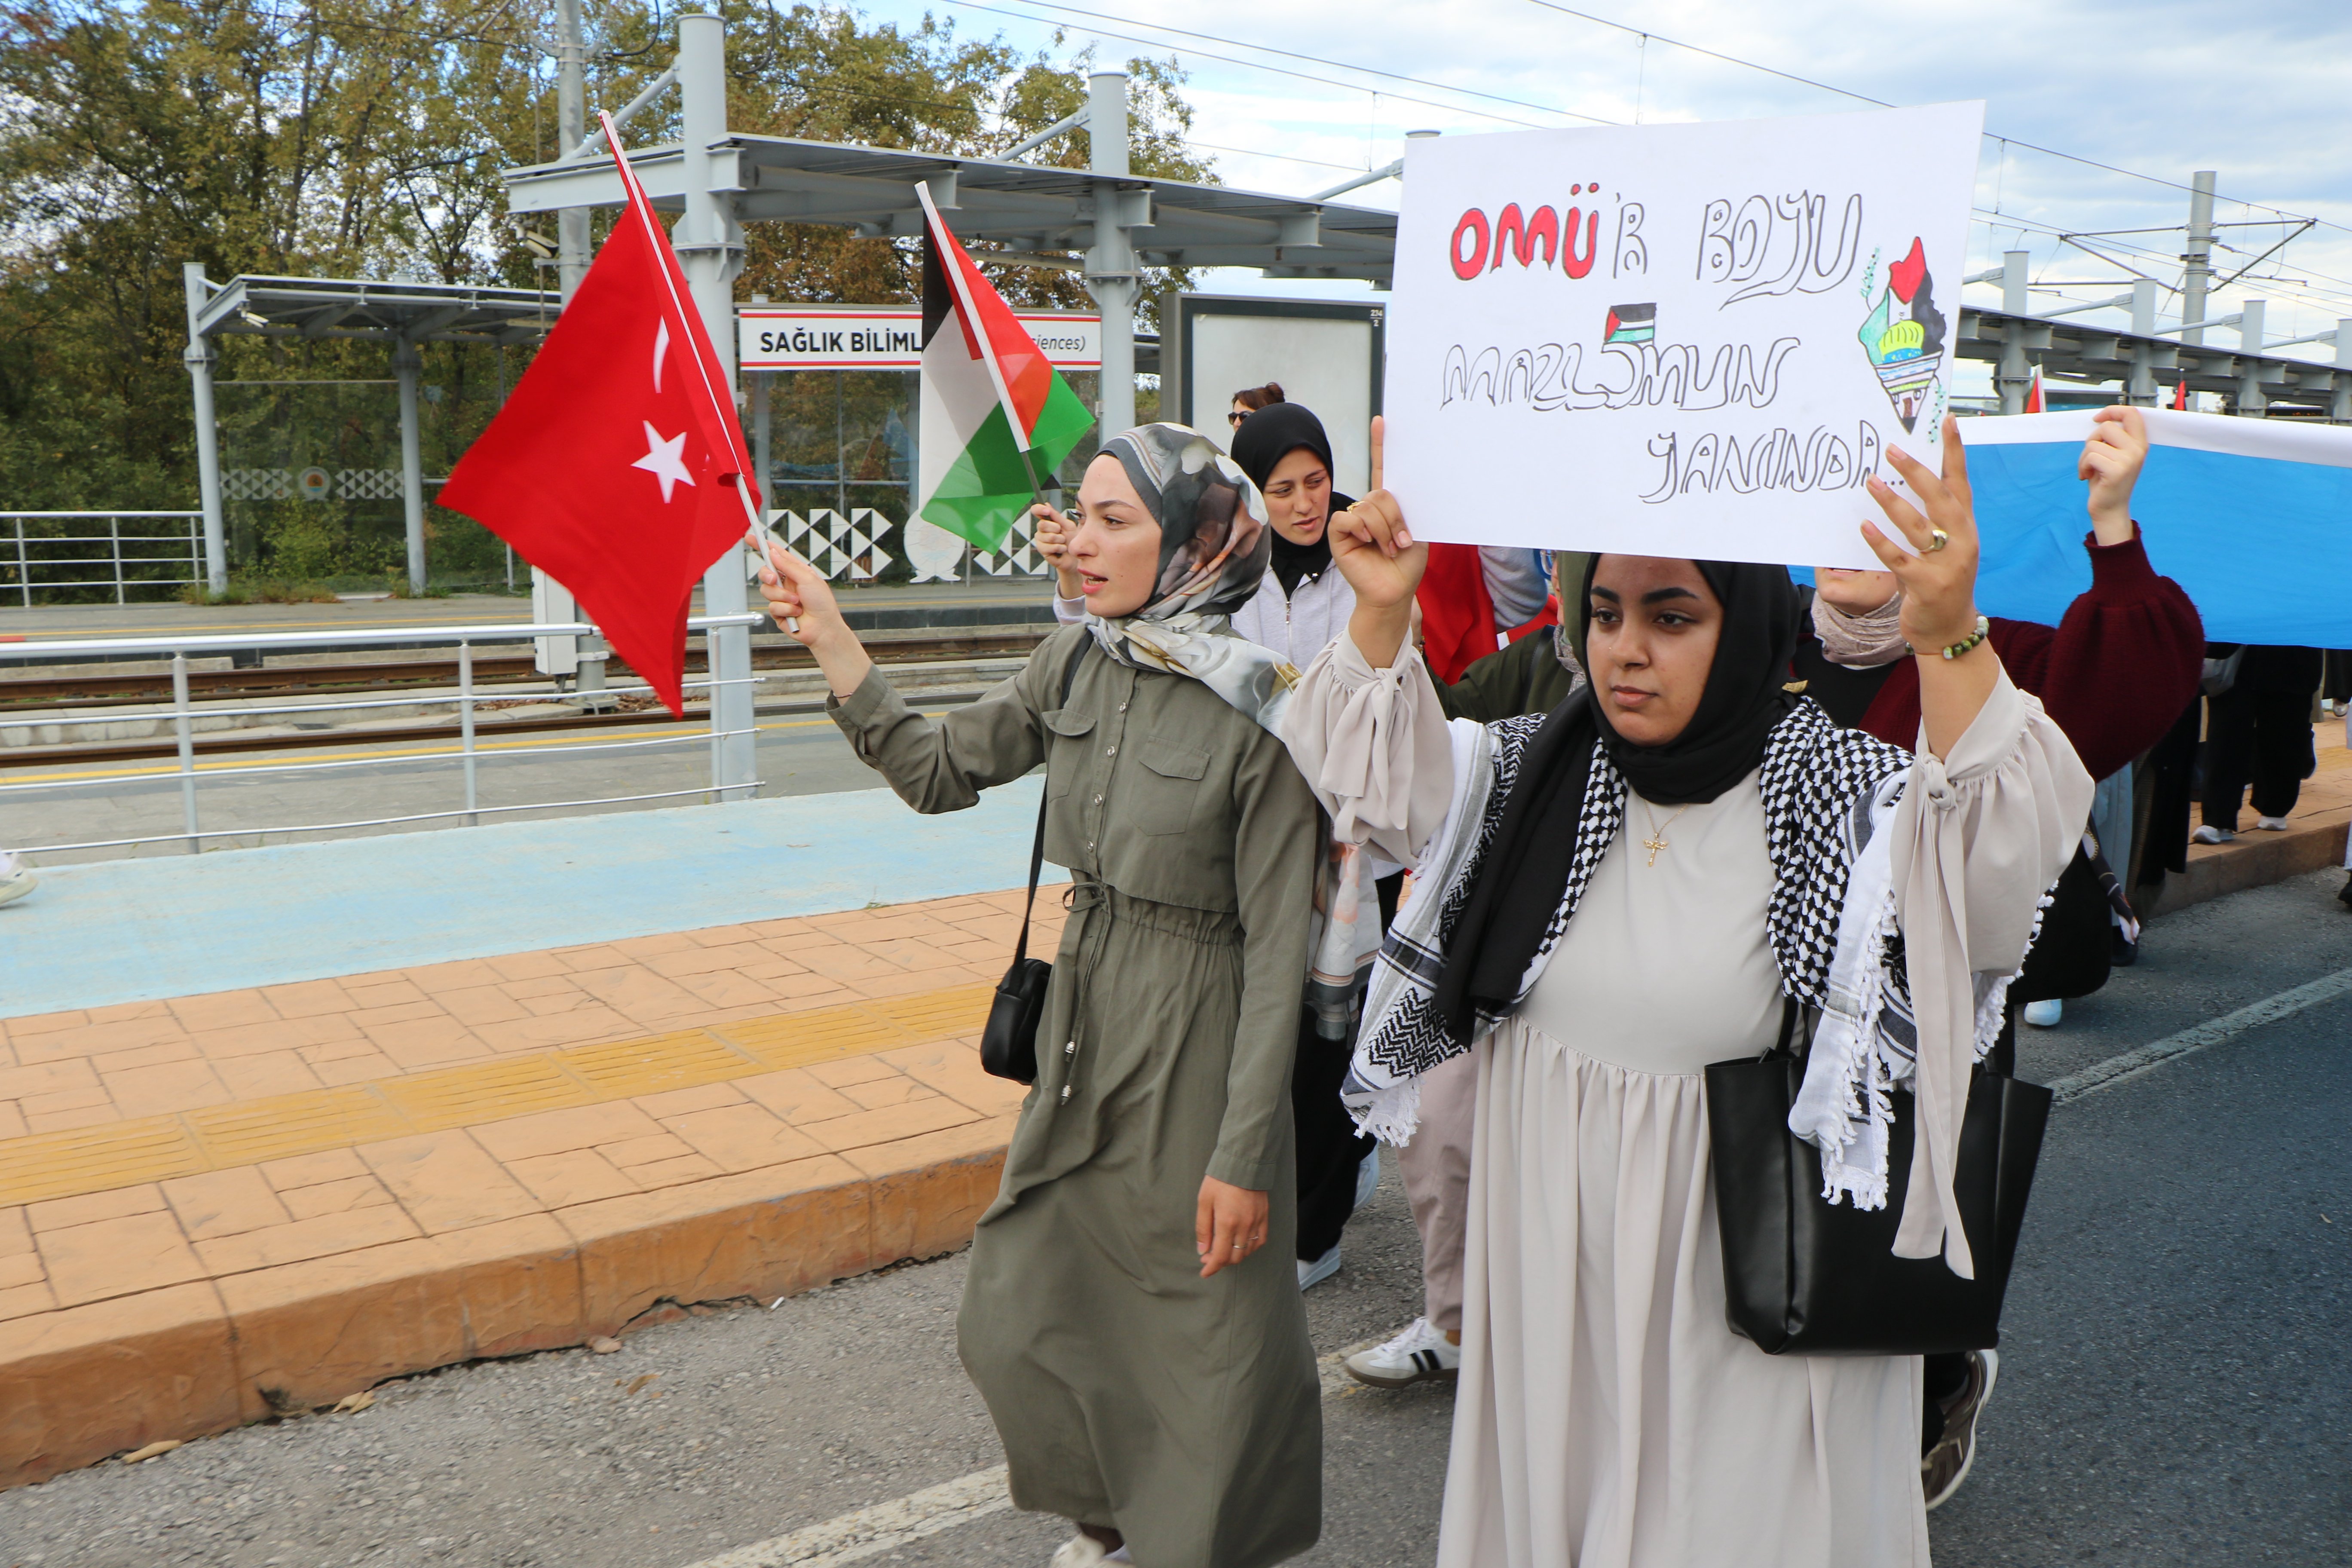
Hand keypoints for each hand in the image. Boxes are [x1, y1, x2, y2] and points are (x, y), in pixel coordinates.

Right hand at [758, 540, 872, 696]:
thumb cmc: (822, 603)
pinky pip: (772, 606)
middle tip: (774, 579)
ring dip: (782, 596)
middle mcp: (787, 583)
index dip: (763, 546)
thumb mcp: (808, 578)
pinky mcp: (778, 612)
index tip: (750, 538)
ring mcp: (781, 598)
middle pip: (765, 572)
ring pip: (766, 590)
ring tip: (797, 602)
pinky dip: (785, 609)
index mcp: (795, 572)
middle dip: (767, 575)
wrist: (823, 628)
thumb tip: (773, 553)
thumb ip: (788, 565)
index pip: (776, 555)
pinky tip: (796, 613)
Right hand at [1031, 503, 1082, 597]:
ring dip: (1060, 540)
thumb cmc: (1072, 540)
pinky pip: (1050, 547)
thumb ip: (1057, 516)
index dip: (1039, 509)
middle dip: (1056, 528)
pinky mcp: (1042, 551)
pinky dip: (1060, 548)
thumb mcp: (1067, 526)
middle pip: (1042, 524)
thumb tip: (1046, 504)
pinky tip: (1062, 550)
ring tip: (1063, 542)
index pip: (1035, 510)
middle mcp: (1041, 530)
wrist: (1076, 557)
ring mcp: (1040, 541)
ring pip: (1048, 537)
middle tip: (1062, 533)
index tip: (1047, 511)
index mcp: (1047, 520)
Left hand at [1196, 1176, 1270, 1278]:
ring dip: (1234, 1255)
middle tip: (1209, 1256)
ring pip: (1247, 1251)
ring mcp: (1256, 1222)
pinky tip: (1241, 1244)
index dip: (1212, 1268)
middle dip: (1221, 1261)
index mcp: (1227, 1222)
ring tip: (1223, 1248)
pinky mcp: (1264, 1217)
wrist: (1243, 1163)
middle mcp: (1244, 1226)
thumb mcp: (1204, 1202)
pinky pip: (1260, 1240)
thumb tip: (1202, 1250)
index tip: (1204, 1273)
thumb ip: (1203, 1229)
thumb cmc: (1220, 1180)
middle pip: (1234, 1257)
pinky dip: (1250, 1247)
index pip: (1221, 1256)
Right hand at [1327, 416, 1425, 610]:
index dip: (1381, 445)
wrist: (1394, 592)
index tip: (1382, 421)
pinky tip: (1368, 543)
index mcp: (1388, 504)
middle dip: (1395, 517)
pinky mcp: (1338, 534)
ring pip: (1367, 506)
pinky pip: (1348, 518)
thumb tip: (1401, 490)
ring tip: (1389, 549)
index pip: (1382, 469)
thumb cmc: (1406, 565)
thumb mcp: (1416, 532)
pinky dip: (1362, 530)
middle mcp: (1368, 508)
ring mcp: (1352, 521)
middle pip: (1381, 493)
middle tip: (1402, 541)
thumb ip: (1408, 509)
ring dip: (1384, 529)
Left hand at [1862, 415, 1980, 653]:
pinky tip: (1864, 527)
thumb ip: (1935, 516)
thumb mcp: (1946, 544)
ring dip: (1893, 502)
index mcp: (1966, 526)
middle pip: (1940, 498)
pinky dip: (1881, 543)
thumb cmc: (1941, 579)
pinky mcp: (1927, 585)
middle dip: (1917, 472)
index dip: (1954, 451)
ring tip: (1870, 482)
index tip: (1947, 421)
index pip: (1960, 482)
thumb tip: (1911, 478)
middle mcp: (1962, 541)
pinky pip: (1899, 559)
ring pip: (1918, 526)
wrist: (1948, 628)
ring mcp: (1947, 564)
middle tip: (1892, 450)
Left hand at [2079, 405, 2145, 544]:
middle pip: (2107, 426)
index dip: (2113, 411)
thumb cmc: (2107, 481)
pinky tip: (2086, 476)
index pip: (2132, 414)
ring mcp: (2129, 460)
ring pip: (2094, 442)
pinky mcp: (2117, 471)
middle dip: (2092, 440)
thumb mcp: (2114, 455)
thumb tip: (2101, 420)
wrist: (2110, 508)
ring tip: (2089, 469)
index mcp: (2139, 443)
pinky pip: (2090, 456)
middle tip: (2091, 457)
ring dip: (2084, 457)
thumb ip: (2113, 438)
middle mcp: (2138, 450)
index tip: (2098, 417)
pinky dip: (2082, 466)